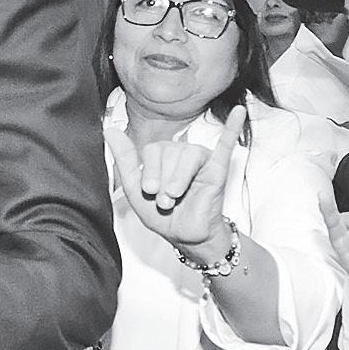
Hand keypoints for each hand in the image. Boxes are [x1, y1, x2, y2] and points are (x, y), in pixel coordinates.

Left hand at [105, 106, 244, 260]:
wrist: (185, 236)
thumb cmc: (162, 214)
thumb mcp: (135, 189)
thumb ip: (124, 159)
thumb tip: (110, 130)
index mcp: (160, 155)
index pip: (153, 149)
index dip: (150, 171)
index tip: (149, 192)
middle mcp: (179, 153)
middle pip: (170, 150)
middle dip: (164, 178)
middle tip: (165, 200)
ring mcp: (199, 159)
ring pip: (189, 154)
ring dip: (180, 178)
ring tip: (177, 196)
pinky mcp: (217, 168)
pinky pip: (225, 145)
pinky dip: (231, 128)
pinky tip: (238, 112)